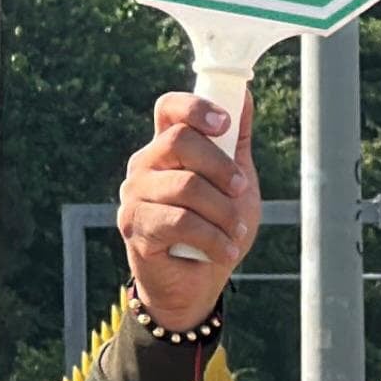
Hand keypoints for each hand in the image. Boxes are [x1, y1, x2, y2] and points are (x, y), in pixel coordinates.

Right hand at [119, 89, 259, 333]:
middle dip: (221, 167)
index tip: (224, 124)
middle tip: (240, 190)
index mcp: (167, 147)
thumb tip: (245, 95)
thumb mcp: (236, 182)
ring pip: (186, 186)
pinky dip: (213, 238)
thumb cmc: (216, 228)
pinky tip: (225, 250)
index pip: (169, 108)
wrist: (198, 285)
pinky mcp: (134, 227)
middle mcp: (145, 165)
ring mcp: (135, 195)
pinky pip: (180, 221)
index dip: (196, 108)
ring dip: (223, 212)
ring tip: (236, 232)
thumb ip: (236, 142)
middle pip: (179, 141)